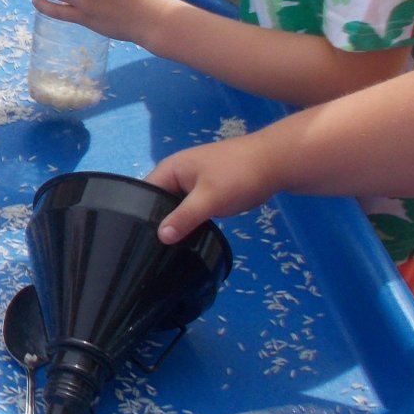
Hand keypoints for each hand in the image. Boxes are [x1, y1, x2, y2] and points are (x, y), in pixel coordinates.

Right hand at [143, 130, 281, 244]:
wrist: (276, 163)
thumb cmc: (238, 175)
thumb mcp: (208, 198)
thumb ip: (184, 217)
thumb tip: (161, 236)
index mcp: (171, 168)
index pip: (143, 193)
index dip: (138, 214)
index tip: (138, 239)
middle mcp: (178, 173)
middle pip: (159, 201)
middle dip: (158, 222)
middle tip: (152, 249)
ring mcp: (194, 182)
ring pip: (176, 207)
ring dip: (176, 223)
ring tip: (168, 248)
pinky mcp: (208, 190)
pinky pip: (191, 208)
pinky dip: (191, 220)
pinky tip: (189, 238)